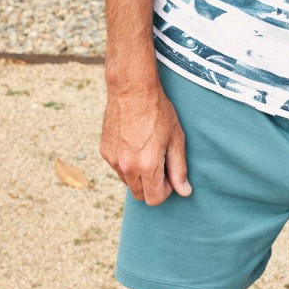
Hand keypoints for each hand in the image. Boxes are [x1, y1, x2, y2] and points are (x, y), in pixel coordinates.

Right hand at [99, 83, 191, 205]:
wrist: (131, 89)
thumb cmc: (157, 111)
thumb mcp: (175, 138)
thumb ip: (179, 168)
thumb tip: (184, 192)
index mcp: (147, 166)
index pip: (154, 199)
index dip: (166, 190)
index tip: (169, 174)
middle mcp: (127, 167)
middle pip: (140, 194)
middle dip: (152, 185)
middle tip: (159, 162)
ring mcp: (113, 160)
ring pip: (128, 182)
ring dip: (138, 174)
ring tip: (146, 149)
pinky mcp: (104, 151)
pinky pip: (117, 167)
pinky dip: (126, 162)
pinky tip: (134, 142)